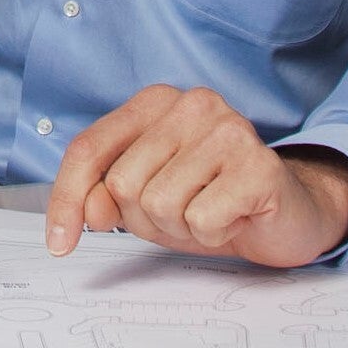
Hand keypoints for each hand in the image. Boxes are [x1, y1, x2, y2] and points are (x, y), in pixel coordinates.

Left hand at [43, 85, 347, 267]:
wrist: (287, 215)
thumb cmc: (210, 201)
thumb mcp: (146, 201)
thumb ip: (108, 198)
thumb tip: (90, 210)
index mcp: (155, 102)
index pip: (89, 149)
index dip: (66, 200)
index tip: (60, 245)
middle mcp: (191, 103)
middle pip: (122, 185)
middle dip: (146, 219)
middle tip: (184, 214)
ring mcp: (229, 128)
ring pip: (160, 205)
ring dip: (182, 228)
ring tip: (210, 213)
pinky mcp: (259, 164)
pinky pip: (202, 220)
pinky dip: (213, 234)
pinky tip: (235, 218)